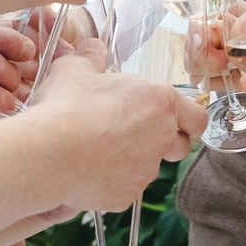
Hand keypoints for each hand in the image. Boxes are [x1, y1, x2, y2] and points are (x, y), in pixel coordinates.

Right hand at [16, 54, 203, 210]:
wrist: (48, 153)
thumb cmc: (66, 106)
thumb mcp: (75, 69)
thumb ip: (92, 58)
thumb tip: (94, 50)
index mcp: (160, 101)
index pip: (197, 117)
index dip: (187, 119)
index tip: (170, 118)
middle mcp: (162, 138)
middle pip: (180, 146)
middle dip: (164, 142)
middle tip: (133, 132)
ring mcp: (145, 171)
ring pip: (149, 168)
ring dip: (133, 161)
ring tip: (99, 150)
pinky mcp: (126, 196)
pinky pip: (124, 188)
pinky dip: (111, 181)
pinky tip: (86, 169)